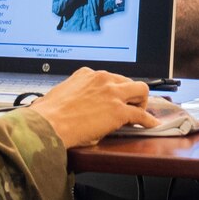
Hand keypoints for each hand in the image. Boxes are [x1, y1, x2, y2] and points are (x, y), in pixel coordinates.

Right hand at [32, 68, 157, 147]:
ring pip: (140, 90)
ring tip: (140, 113)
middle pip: (127, 81)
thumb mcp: (60, 94)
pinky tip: (151, 125)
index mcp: (86, 74)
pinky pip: (141, 114)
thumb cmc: (47, 115)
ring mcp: (112, 94)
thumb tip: (70, 105)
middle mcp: (102, 79)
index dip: (113, 89)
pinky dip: (148, 120)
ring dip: (141, 102)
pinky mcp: (119, 111)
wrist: (47, 124)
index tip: (113, 97)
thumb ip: (73, 95)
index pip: (108, 77)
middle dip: (130, 93)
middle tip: (129, 105)